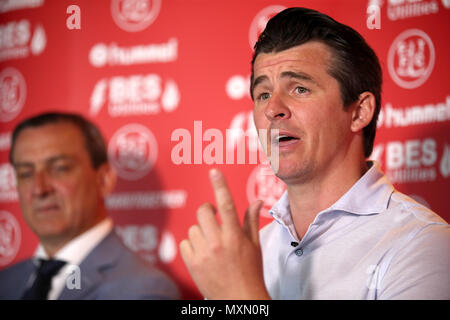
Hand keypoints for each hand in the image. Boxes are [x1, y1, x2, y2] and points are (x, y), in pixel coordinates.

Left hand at [179, 168, 270, 299]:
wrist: (239, 300)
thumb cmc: (251, 272)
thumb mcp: (255, 246)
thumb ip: (251, 221)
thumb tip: (258, 201)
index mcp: (235, 237)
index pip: (227, 205)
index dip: (220, 186)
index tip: (214, 171)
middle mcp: (218, 243)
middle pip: (204, 212)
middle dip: (208, 211)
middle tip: (214, 217)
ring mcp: (203, 254)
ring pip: (193, 229)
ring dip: (201, 232)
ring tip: (211, 245)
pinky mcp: (192, 264)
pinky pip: (184, 243)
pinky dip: (192, 246)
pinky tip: (202, 254)